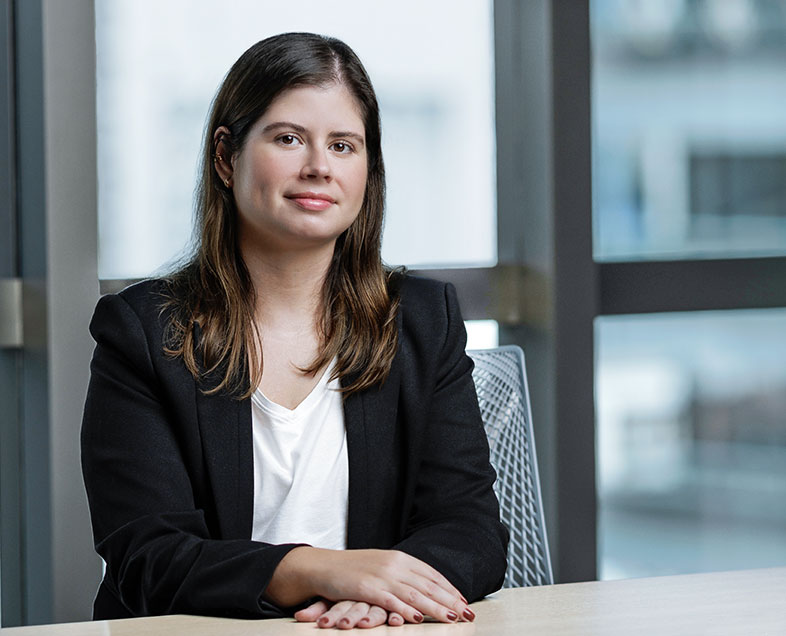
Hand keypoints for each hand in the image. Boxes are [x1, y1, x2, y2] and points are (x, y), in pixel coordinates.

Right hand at [270, 548, 473, 624]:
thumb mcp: (382, 566)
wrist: (322, 565)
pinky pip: (390, 600)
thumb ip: (403, 574)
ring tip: (452, 618)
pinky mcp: (366, 587)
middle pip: (428, 585)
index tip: (464, 601)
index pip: (431, 574)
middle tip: (467, 613)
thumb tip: (426, 587)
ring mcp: (380, 575)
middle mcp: (394, 564)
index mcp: (399, 558)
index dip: (449, 589)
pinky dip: (406, 609)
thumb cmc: (353, 569)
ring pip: (415, 594)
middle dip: (450, 600)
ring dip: (436, 607)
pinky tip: (418, 618)